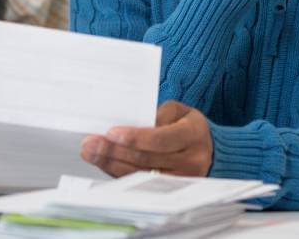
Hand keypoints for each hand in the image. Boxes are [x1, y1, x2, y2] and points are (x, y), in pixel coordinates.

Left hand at [80, 101, 211, 176]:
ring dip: (111, 163)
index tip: (111, 133)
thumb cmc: (187, 123)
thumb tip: (127, 126)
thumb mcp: (178, 110)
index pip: (162, 139)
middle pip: (147, 159)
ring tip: (91, 153)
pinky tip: (104, 163)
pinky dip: (119, 172)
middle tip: (91, 143)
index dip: (135, 138)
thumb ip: (156, 115)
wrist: (208, 147)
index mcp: (193, 135)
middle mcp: (190, 161)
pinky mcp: (169, 189)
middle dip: (114, 151)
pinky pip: (140, 182)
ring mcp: (181, 179)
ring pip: (140, 174)